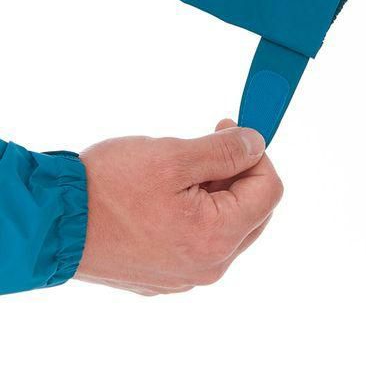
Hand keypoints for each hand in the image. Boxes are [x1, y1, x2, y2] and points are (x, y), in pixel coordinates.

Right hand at [75, 119, 282, 295]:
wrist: (52, 222)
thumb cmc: (107, 189)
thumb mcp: (175, 156)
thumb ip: (226, 151)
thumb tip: (257, 144)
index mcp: (217, 239)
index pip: (269, 191)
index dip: (258, 156)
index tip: (236, 132)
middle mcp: (207, 266)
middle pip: (252, 211)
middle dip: (238, 172)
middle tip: (213, 143)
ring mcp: (184, 275)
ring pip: (225, 224)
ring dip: (216, 190)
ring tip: (183, 167)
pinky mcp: (164, 274)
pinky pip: (198, 239)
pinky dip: (196, 210)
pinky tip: (168, 192)